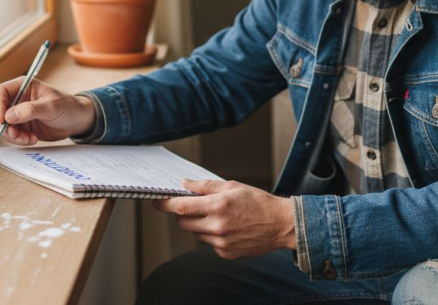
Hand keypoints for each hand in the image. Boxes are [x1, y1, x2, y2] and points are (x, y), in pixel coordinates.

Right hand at [0, 78, 95, 144]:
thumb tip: (8, 116)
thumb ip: (30, 110)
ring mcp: (19, 113)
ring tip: (29, 139)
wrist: (77, 120)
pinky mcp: (23, 126)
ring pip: (5, 126)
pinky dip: (20, 140)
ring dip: (14, 135)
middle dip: (5, 126)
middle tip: (16, 135)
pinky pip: (13, 134)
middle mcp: (18, 99)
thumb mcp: (51, 107)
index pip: (1, 92)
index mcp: (23, 86)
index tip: (2, 120)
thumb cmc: (67, 106)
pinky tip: (33, 139)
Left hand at [152, 179, 295, 258]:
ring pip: (195, 233)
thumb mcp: (232, 186)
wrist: (280, 225)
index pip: (182, 207)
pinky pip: (208, 243)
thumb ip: (205, 186)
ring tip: (218, 216)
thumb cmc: (258, 202)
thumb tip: (184, 185)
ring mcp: (221, 242)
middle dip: (183, 213)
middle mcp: (218, 226)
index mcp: (218, 205)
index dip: (165, 204)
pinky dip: (211, 234)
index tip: (157, 202)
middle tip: (192, 205)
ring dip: (199, 224)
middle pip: (184, 222)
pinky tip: (227, 227)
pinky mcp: (225, 253)